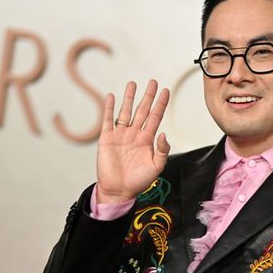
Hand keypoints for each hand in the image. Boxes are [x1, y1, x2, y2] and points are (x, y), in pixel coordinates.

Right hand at [96, 80, 169, 203]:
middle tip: (152, 81)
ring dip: (129, 98)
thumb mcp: (156, 167)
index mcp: (147, 140)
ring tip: (133, 84)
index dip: (160, 104)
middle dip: (148, 96)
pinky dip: (109, 108)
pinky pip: (108, 120)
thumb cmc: (139, 181)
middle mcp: (134, 134)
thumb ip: (162, 150)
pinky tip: (111, 96)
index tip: (166, 91)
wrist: (119, 190)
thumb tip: (163, 133)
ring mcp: (121, 135)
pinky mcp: (107, 138)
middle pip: (142, 110)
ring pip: (126, 111)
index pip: (155, 117)